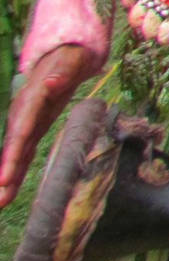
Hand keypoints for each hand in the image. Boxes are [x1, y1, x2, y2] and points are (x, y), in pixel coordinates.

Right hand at [0, 45, 98, 208]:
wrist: (64, 56)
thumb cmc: (70, 59)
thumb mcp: (70, 62)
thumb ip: (62, 74)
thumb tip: (51, 84)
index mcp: (30, 101)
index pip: (20, 132)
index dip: (12, 155)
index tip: (4, 177)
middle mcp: (23, 115)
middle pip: (12, 148)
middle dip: (5, 174)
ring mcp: (25, 123)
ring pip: (15, 154)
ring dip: (7, 179)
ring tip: (0, 204)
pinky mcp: (32, 130)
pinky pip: (23, 153)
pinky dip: (16, 172)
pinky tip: (9, 191)